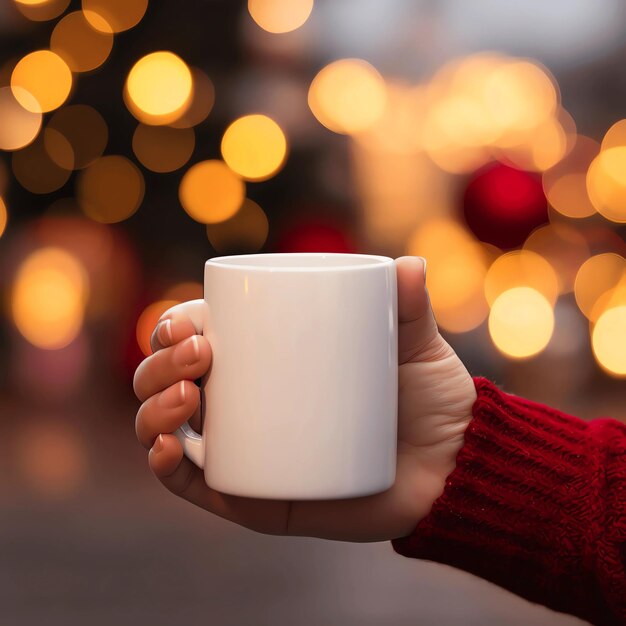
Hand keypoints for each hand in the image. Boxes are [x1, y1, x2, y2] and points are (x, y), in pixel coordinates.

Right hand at [133, 256, 475, 541]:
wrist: (451, 467)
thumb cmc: (425, 399)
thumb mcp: (415, 345)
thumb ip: (411, 304)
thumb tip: (410, 263)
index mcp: (264, 359)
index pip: (197, 337)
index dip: (173, 327)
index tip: (188, 323)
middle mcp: (243, 404)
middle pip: (171, 380)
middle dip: (160, 364)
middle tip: (198, 356)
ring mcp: (245, 450)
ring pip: (170, 428)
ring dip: (154, 408)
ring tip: (185, 394)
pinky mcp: (255, 497)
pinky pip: (196, 486)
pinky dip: (167, 468)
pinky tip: (165, 448)